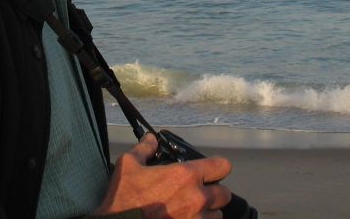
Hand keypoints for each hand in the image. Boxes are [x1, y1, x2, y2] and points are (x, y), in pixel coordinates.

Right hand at [92, 133, 232, 218]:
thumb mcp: (129, 165)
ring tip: (194, 210)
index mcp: (185, 176)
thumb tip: (151, 139)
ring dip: (208, 212)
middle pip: (225, 194)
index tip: (210, 170)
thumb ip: (144, 149)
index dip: (217, 167)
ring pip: (217, 215)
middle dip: (214, 192)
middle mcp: (197, 198)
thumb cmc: (124, 197)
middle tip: (200, 192)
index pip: (222, 166)